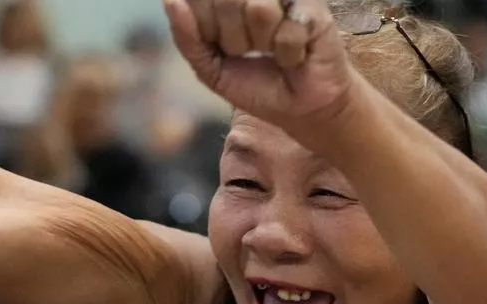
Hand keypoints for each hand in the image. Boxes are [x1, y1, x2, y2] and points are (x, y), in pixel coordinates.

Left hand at [163, 0, 354, 130]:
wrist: (300, 109)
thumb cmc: (257, 85)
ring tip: (276, 52)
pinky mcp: (315, 9)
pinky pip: (288, 29)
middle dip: (235, 39)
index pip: (201, 0)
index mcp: (229, 2)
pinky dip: (290, 53)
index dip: (207, 30)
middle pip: (227, 0)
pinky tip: (298, 55)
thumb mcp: (210, 67)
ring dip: (264, 44)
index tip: (224, 49)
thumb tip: (171, 1)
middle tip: (252, 51)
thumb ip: (187, 36)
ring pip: (258, 10)